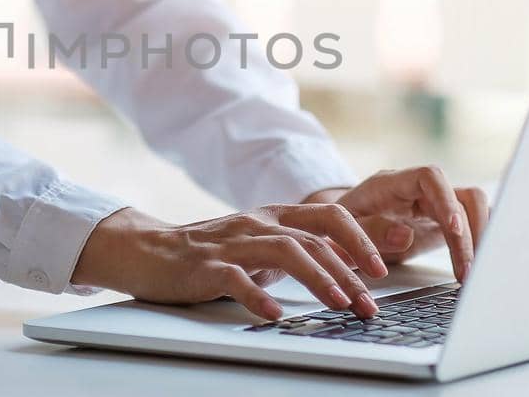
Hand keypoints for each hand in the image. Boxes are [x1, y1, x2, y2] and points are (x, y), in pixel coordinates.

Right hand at [71, 204, 389, 320]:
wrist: (146, 250)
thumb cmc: (207, 253)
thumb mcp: (258, 246)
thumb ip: (296, 251)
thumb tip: (345, 268)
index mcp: (274, 216)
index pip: (328, 216)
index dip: (359, 239)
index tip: (381, 270)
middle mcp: (257, 223)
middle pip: (314, 238)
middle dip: (349, 271)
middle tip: (369, 303)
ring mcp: (231, 243)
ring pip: (285, 252)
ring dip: (318, 278)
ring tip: (340, 304)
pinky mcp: (205, 266)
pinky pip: (236, 278)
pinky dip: (257, 295)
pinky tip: (274, 313)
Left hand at [303, 166, 489, 280]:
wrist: (338, 229)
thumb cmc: (339, 227)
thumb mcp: (342, 231)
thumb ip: (370, 231)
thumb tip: (405, 235)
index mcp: (392, 184)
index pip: (430, 177)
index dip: (445, 199)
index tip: (454, 229)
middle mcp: (419, 191)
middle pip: (462, 196)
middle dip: (471, 232)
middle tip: (467, 270)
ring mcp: (434, 205)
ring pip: (473, 209)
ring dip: (480, 239)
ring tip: (474, 274)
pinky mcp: (443, 223)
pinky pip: (472, 225)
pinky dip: (480, 243)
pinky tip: (479, 267)